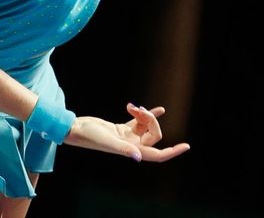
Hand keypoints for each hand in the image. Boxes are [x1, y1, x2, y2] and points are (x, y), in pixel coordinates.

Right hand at [63, 103, 190, 162]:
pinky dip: (146, 114)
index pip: (158, 155)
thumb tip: (138, 156)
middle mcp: (133, 146)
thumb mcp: (109, 141)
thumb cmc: (91, 137)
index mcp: (133, 152)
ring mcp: (128, 137)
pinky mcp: (121, 128)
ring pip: (146, 125)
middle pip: (153, 134)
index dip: (172, 152)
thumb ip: (124, 149)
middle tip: (138, 109)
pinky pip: (139, 121)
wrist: (78, 129)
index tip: (186, 146)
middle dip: (150, 120)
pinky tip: (157, 108)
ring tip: (132, 106)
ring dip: (143, 114)